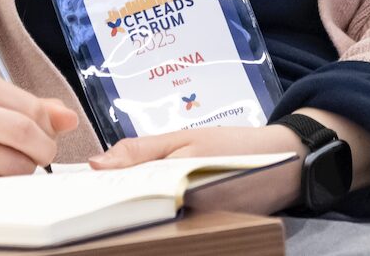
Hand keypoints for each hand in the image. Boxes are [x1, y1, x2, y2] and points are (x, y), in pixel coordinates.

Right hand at [0, 70, 79, 181]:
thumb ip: (37, 106)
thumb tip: (70, 119)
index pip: (31, 108)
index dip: (49, 126)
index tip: (47, 133)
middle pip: (23, 134)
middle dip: (43, 148)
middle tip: (42, 153)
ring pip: (13, 167)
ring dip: (25, 169)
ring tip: (13, 159)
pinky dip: (5, 183)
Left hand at [89, 125, 304, 215]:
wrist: (287, 161)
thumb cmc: (235, 145)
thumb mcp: (185, 137)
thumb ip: (140, 151)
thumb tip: (96, 166)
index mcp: (181, 190)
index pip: (130, 199)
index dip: (105, 193)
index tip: (82, 187)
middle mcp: (189, 217)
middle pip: (139, 214)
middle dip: (119, 202)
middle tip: (96, 192)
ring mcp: (198, 228)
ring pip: (153, 221)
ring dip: (137, 207)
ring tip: (118, 195)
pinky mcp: (206, 232)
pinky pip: (172, 224)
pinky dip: (159, 212)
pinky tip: (150, 200)